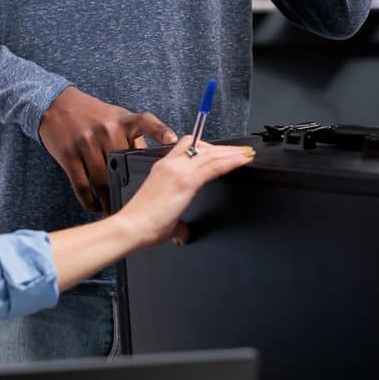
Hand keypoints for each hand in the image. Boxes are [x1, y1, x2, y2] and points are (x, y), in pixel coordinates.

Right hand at [39, 87, 176, 214]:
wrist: (56, 104)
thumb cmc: (90, 113)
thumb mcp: (115, 116)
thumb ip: (133, 136)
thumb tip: (154, 160)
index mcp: (122, 120)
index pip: (146, 122)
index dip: (161, 131)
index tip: (173, 141)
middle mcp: (106, 130)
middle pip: (122, 167)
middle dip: (128, 189)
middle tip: (135, 206)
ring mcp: (86, 143)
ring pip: (102, 181)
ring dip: (108, 201)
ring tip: (113, 211)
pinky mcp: (69, 155)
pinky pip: (82, 185)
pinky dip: (90, 201)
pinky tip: (95, 206)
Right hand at [118, 137, 255, 248]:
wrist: (132, 227)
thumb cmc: (142, 222)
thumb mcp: (164, 216)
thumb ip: (177, 223)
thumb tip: (183, 233)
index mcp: (163, 168)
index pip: (188, 147)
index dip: (208, 147)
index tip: (222, 152)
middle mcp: (170, 164)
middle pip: (203, 146)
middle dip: (224, 149)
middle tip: (241, 151)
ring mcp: (178, 170)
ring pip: (211, 153)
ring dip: (231, 153)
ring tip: (247, 154)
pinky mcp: (186, 181)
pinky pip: (214, 166)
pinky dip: (231, 162)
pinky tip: (243, 161)